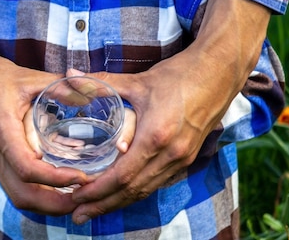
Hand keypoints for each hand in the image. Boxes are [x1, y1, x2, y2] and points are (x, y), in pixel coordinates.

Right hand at [0, 5, 87, 214]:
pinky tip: (53, 184)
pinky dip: (34, 192)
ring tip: (72, 196)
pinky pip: (11, 184)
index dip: (58, 179)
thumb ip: (61, 86)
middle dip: (55, 204)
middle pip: (22, 195)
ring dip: (45, 202)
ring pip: (16, 194)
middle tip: (83, 197)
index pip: (29, 170)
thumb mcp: (27, 77)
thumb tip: (95, 91)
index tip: (81, 176)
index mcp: (2, 131)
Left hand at [69, 0, 271, 223]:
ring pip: (146, 190)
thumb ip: (100, 82)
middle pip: (132, 190)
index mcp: (155, 136)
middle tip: (77, 215)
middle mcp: (171, 154)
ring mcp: (182, 159)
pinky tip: (121, 195)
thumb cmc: (178, 75)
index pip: (121, 175)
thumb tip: (68, 75)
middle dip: (103, 205)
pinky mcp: (188, 157)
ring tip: (94, 211)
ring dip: (119, 203)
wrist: (219, 72)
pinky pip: (158, 182)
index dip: (97, 191)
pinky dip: (137, 191)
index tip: (75, 196)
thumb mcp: (136, 81)